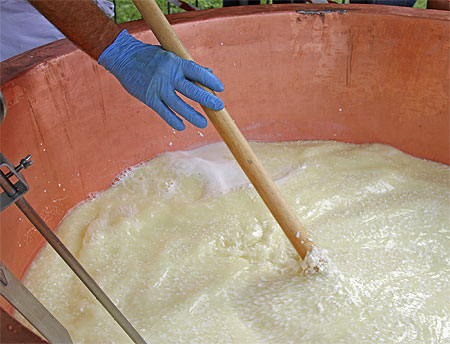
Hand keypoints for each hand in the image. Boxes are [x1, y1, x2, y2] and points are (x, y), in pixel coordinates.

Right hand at [98, 30, 223, 130]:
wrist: (122, 57)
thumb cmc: (149, 56)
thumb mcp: (170, 55)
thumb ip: (188, 66)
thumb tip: (209, 73)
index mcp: (175, 62)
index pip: (197, 72)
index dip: (210, 80)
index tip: (221, 88)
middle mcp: (168, 75)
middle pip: (191, 90)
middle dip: (207, 99)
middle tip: (219, 107)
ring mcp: (158, 87)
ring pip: (178, 105)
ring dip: (192, 115)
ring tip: (203, 123)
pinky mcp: (148, 97)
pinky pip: (163, 111)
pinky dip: (173, 120)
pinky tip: (182, 126)